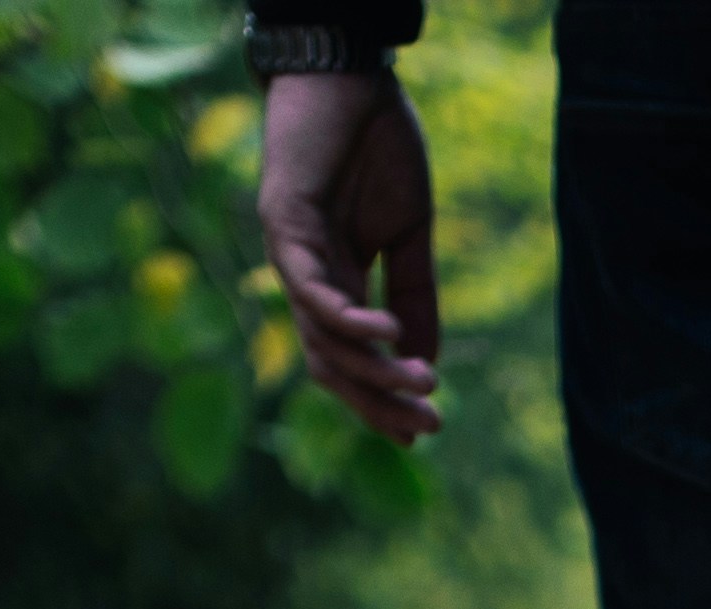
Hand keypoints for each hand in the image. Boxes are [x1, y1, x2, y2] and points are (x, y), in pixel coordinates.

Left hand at [261, 68, 441, 440]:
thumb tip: (424, 361)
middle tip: (428, 427)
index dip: (381, 398)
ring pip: (321, 336)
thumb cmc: (377, 144)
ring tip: (421, 383)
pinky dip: (348, 318)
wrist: (351, 75)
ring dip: (371, 369)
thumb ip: (414, 294)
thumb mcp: (409, 232)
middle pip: (330, 364)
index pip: (351, 357)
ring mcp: (289, 253)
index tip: (422, 431)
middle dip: (378, 401)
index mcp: (336, 279)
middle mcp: (305, 276)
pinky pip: (311, 289)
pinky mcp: (282, 222)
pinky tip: (388, 334)